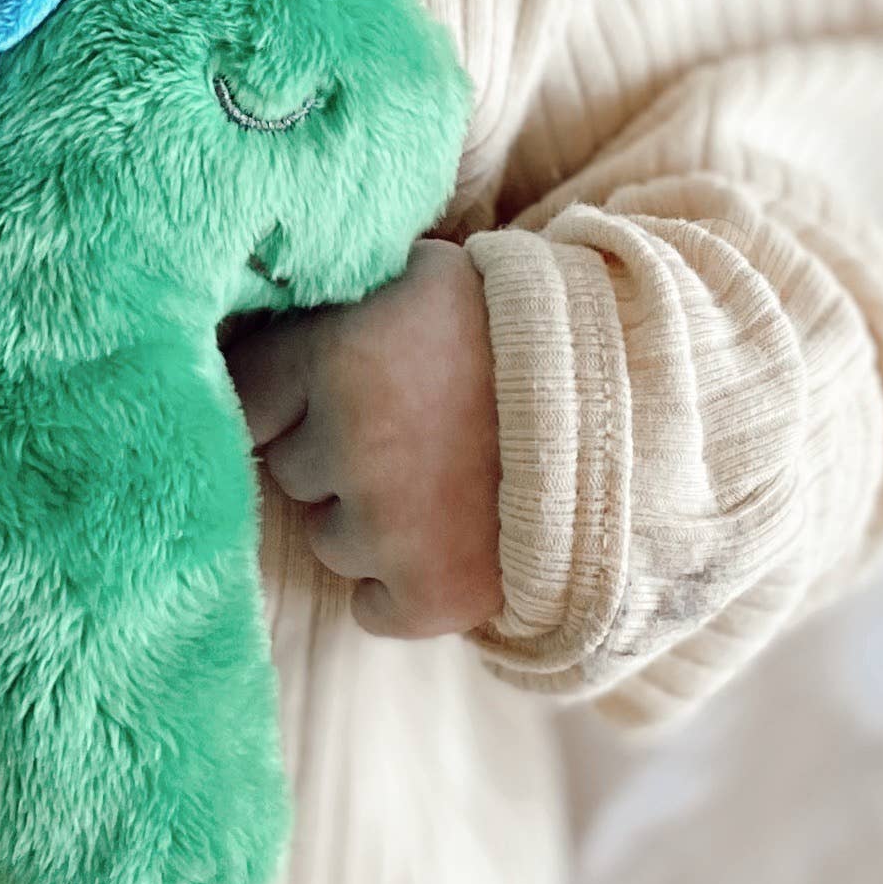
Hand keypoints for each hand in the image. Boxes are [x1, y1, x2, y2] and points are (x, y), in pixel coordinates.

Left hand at [223, 235, 504, 638]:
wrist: (636, 401)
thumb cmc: (515, 330)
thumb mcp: (419, 274)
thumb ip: (336, 298)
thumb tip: (249, 308)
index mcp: (339, 352)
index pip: (245, 395)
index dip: (289, 393)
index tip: (327, 388)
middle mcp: (353, 443)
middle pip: (289, 471)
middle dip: (335, 453)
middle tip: (410, 428)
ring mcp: (393, 527)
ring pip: (330, 541)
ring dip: (370, 520)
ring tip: (443, 479)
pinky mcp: (435, 593)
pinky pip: (372, 609)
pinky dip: (401, 587)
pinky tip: (449, 539)